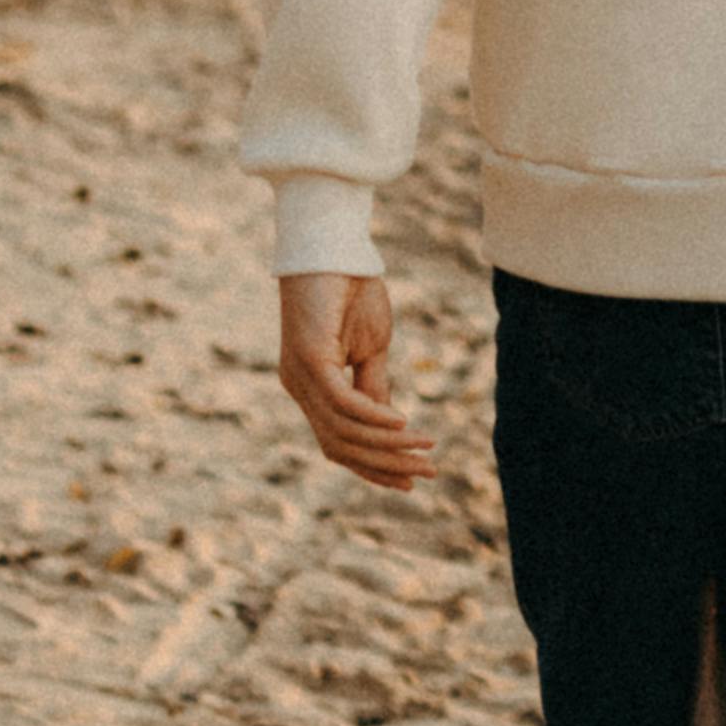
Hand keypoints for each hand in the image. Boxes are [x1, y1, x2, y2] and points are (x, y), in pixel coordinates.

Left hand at [279, 270, 427, 489]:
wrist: (333, 244)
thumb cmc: (350, 289)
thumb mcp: (371, 346)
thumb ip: (374, 386)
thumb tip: (389, 426)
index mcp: (311, 386)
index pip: (338, 443)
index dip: (373, 467)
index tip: (410, 481)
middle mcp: (299, 387)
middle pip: (339, 447)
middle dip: (384, 466)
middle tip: (427, 474)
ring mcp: (300, 375)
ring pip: (342, 431)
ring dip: (387, 446)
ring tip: (425, 450)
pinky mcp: (308, 358)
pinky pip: (342, 403)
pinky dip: (373, 418)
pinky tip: (403, 424)